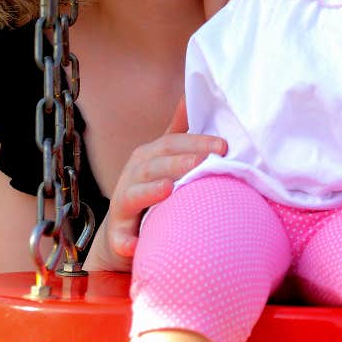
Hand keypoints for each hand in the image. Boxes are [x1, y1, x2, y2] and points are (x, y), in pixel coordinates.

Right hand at [102, 98, 226, 271]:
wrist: (123, 231)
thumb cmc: (152, 187)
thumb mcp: (164, 157)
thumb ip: (179, 130)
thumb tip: (190, 96)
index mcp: (148, 156)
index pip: (173, 143)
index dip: (196, 143)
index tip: (224, 146)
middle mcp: (133, 175)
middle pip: (155, 165)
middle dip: (179, 162)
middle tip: (203, 163)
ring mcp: (122, 204)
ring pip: (133, 195)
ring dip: (150, 192)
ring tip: (169, 189)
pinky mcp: (117, 234)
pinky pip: (119, 238)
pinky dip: (126, 241)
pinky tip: (135, 245)